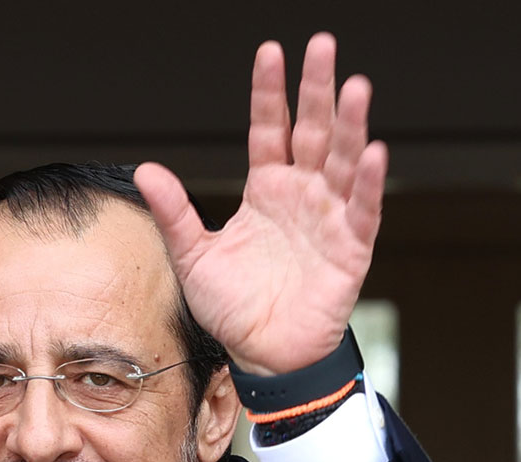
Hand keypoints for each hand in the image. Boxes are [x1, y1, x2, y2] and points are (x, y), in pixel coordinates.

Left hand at [135, 33, 385, 375]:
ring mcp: (328, 218)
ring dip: (350, 124)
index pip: (269, 128)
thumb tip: (147, 170)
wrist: (264, 357)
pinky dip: (368, 183)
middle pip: (312, 130)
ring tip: (354, 87)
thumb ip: (175, 213)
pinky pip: (362, 210)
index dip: (269, 92)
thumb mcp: (194, 257)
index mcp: (266, 189)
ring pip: (342, 160)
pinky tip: (372, 153)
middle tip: (323, 46)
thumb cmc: (235, 309)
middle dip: (317, 89)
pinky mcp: (350, 249)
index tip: (270, 53)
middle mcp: (301, 195)